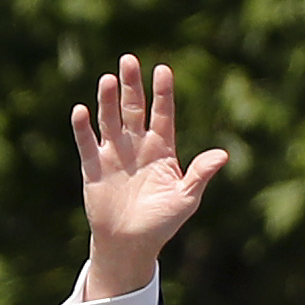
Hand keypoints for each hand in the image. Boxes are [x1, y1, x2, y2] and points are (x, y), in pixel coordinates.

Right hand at [71, 56, 228, 300]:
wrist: (130, 244)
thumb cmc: (162, 222)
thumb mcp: (186, 199)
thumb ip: (200, 175)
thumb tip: (223, 155)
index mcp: (162, 149)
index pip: (162, 114)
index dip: (162, 93)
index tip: (163, 70)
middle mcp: (137, 145)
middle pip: (134, 108)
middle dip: (131, 85)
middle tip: (128, 60)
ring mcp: (114, 153)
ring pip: (110, 119)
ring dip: (108, 100)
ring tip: (108, 79)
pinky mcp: (93, 166)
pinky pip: (86, 142)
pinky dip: (83, 127)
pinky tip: (81, 110)